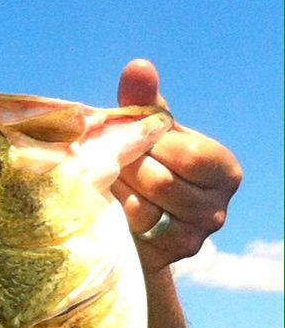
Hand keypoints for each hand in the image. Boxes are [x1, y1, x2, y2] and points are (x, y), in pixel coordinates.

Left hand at [113, 59, 241, 271]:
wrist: (133, 225)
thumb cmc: (146, 167)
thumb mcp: (150, 135)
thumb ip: (146, 103)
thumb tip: (138, 67)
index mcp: (224, 171)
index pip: (187, 153)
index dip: (150, 144)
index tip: (128, 139)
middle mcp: (217, 210)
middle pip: (162, 182)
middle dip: (126, 166)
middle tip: (104, 160)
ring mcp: (193, 239)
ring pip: (143, 209)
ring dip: (115, 190)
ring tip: (103, 178)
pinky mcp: (165, 260)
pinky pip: (130, 232)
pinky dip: (112, 214)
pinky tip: (103, 203)